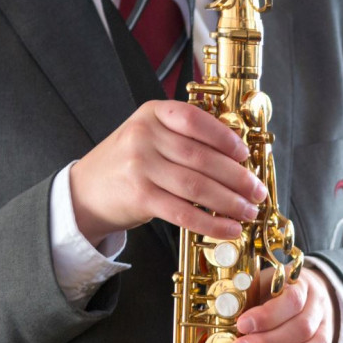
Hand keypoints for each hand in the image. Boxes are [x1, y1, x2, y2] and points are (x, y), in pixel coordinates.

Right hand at [69, 100, 266, 246]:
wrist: (86, 191)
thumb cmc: (129, 164)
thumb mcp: (151, 136)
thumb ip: (185, 138)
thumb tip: (237, 159)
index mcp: (152, 114)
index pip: (194, 119)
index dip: (225, 137)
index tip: (245, 155)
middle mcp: (144, 136)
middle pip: (202, 157)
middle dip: (237, 178)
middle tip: (257, 192)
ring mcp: (140, 166)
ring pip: (197, 186)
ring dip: (230, 202)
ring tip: (248, 211)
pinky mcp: (140, 197)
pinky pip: (184, 212)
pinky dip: (211, 224)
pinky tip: (229, 229)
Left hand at [230, 268, 336, 342]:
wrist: (306, 299)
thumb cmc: (275, 293)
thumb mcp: (261, 286)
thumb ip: (248, 298)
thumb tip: (223, 313)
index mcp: (302, 285)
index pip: (292, 299)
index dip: (267, 315)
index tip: (242, 325)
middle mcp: (318, 307)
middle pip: (302, 327)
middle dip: (269, 341)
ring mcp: (326, 330)